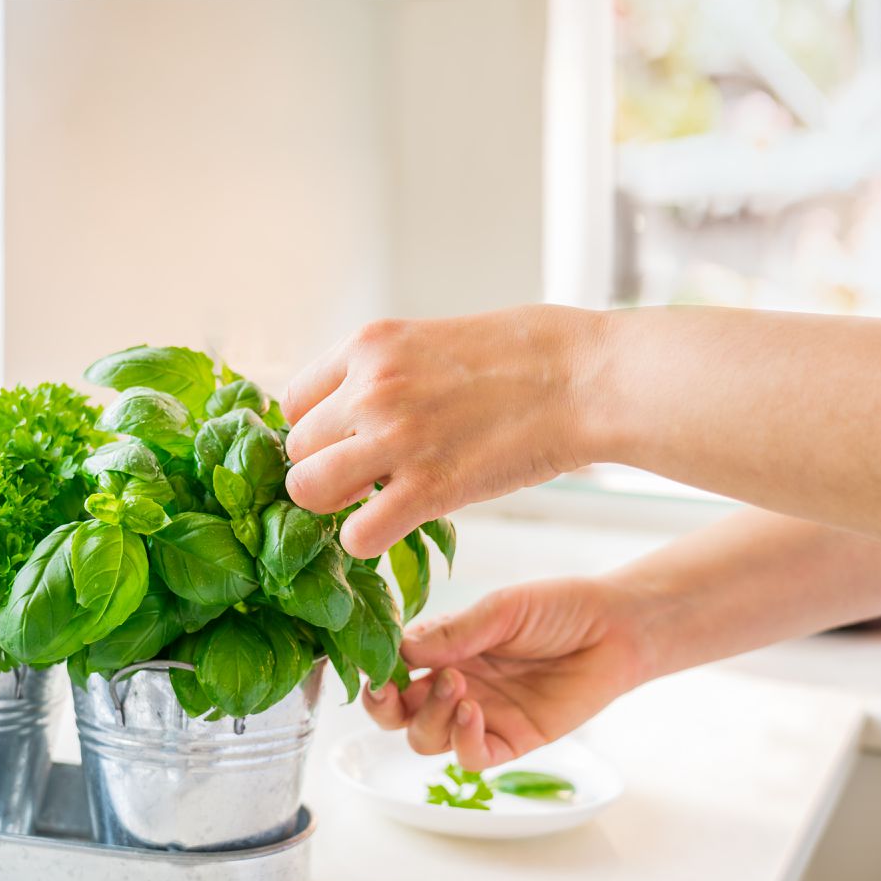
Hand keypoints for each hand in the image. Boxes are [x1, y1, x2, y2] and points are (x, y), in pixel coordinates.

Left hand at [281, 305, 605, 558]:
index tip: (345, 444)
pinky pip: (357, 535)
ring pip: (307, 491)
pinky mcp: (428, 488)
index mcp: (369, 345)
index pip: (293, 402)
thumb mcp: (433, 338)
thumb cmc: (526, 355)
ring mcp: (395, 438)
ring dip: (334, 506)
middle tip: (365, 479)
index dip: (317, 432)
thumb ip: (385, 372)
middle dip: (324, 470)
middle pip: (297, 450)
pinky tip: (395, 528)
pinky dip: (366, 541)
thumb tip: (355, 409)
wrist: (587, 377)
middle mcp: (369, 388)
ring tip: (372, 503)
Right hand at [363, 577, 661, 769]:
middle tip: (391, 688)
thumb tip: (400, 648)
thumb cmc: (558, 609)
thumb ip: (452, 632)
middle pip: (397, 714)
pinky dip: (461, 741)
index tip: (374, 663)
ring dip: (429, 716)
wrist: (616, 629)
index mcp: (443, 649)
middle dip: (384, 706)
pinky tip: (472, 712)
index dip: (376, 671)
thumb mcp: (501, 609)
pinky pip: (471, 758)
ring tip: (456, 685)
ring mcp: (481, 716)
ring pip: (426, 739)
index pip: (391, 668)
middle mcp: (453, 685)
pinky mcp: (512, 741)